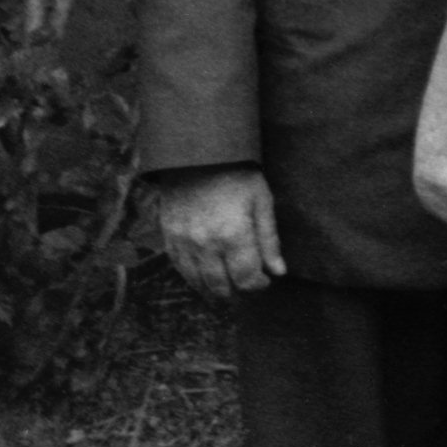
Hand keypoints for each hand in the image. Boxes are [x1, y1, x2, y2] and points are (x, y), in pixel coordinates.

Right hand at [155, 166, 285, 297]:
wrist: (198, 154)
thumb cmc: (237, 175)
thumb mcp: (262, 202)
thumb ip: (269, 240)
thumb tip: (278, 272)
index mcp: (234, 235)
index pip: (246, 279)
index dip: (258, 285)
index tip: (264, 280)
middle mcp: (206, 244)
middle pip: (221, 287)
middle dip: (237, 292)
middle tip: (246, 286)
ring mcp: (184, 242)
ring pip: (198, 282)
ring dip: (214, 290)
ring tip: (227, 287)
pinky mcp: (169, 236)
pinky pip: (179, 269)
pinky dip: (193, 277)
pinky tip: (204, 276)